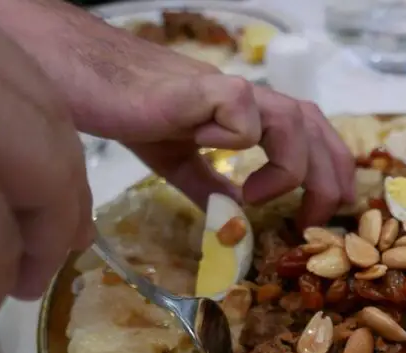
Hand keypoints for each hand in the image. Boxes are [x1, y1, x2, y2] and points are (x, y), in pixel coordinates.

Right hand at [0, 0, 356, 227]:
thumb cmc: (126, 109)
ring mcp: (226, 90)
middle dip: (329, 178)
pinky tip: (209, 152)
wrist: (77, 76)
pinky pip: (243, 115)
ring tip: (258, 197)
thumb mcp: (178, 162)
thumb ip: (210, 189)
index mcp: (248, 114)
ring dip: (290, 167)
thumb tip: (234, 224)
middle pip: (316, 126)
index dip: (329, 172)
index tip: (317, 218)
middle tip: (310, 222)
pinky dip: (238, 141)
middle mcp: (247, 99)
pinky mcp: (200, 89)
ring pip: (293, 119)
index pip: (311, 133)